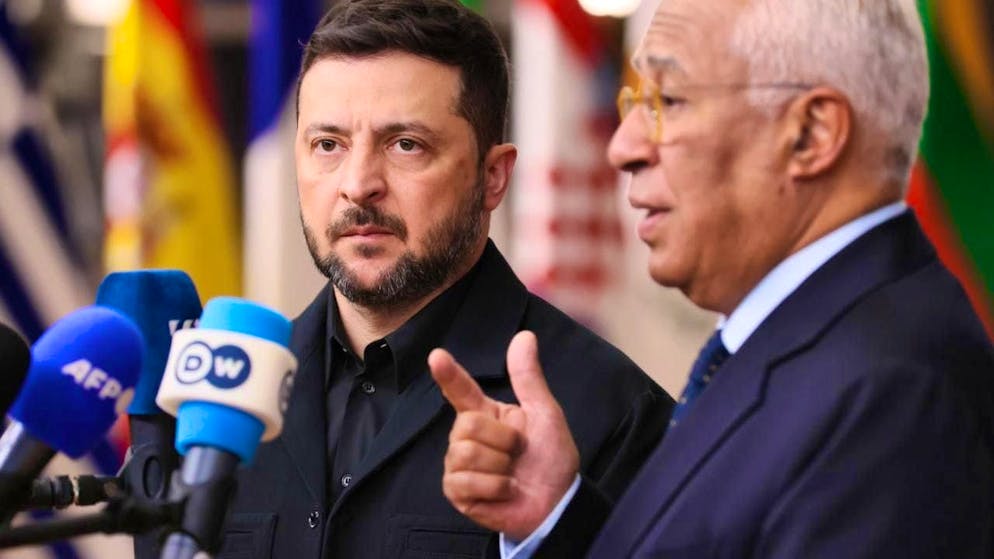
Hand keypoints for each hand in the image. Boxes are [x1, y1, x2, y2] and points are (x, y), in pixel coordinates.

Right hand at [428, 331, 579, 540]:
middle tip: (518, 454)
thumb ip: (529, 378)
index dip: (448, 374)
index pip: (461, 390)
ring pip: (466, 452)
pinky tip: (503, 492)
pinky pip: (465, 481)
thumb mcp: (546, 414)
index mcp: (488, 413)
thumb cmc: (552, 459)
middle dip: (503, 441)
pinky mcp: (457, 491)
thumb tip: (525, 335)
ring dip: (500, 466)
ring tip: (512, 475)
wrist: (557, 504)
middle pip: (467, 425)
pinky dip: (494, 487)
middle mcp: (468, 436)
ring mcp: (459, 464)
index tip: (436, 356)